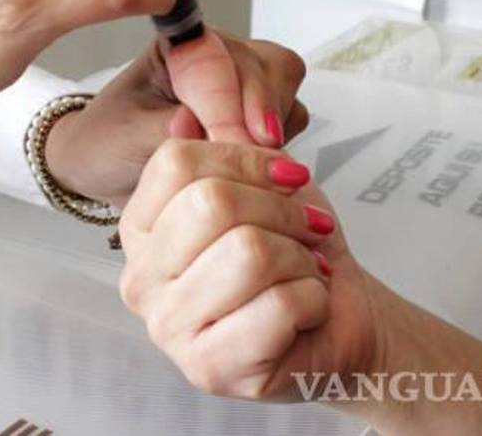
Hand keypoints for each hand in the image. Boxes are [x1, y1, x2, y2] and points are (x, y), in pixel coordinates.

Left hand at [45, 30, 309, 205]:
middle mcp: (219, 55)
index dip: (233, 106)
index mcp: (180, 44)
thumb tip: (198, 126)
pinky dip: (281, 144)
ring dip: (275, 128)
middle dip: (263, 111)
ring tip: (247, 164)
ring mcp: (244, 83)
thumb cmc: (107, 143)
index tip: (243, 141)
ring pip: (287, 89)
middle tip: (254, 154)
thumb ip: (164, 131)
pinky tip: (257, 169)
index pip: (221, 64)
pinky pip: (291, 119)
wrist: (105, 167)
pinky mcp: (258, 115)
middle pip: (271, 65)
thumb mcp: (125, 137)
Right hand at [116, 139, 378, 398]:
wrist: (340, 321)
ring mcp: (169, 329)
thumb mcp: (264, 186)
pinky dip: (314, 299)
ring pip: (249, 253)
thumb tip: (184, 114)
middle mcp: (141, 279)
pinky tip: (305, 310)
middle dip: (282, 211)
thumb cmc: (295, 253)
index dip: (246, 159)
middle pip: (211, 203)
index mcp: (141, 227)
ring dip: (300, 259)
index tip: (288, 177)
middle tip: (307, 231)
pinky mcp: (209, 368)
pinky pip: (279, 304)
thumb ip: (226, 149)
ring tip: (303, 273)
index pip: (176, 162)